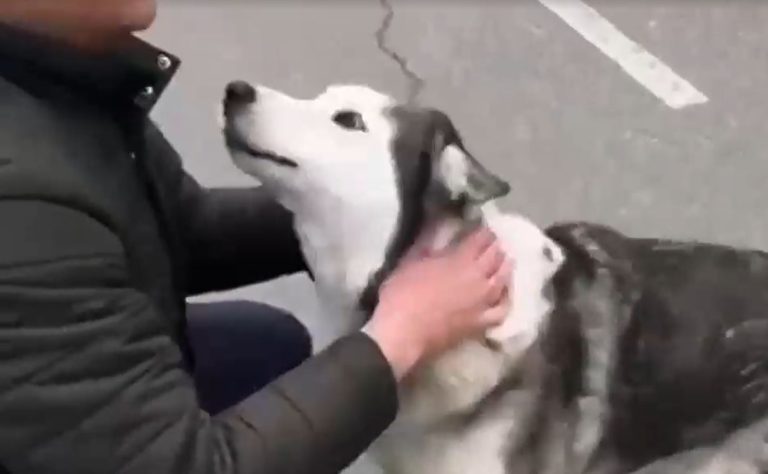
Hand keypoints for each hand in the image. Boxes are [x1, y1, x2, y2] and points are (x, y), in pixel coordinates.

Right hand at [362, 227, 512, 379]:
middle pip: (496, 256)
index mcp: (461, 259)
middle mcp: (478, 277)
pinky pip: (502, 309)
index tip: (484, 227)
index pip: (481, 239)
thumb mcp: (411, 260)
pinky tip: (503, 294)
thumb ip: (428, 242)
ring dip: (505, 267)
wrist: (403, 333)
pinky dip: (505, 299)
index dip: (484, 231)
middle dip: (496, 246)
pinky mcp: (481, 323)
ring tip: (503, 262)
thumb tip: (438, 225)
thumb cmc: (401, 294)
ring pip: (504, 279)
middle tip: (494, 242)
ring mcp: (483, 301)